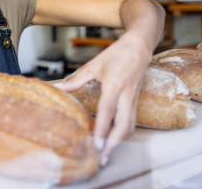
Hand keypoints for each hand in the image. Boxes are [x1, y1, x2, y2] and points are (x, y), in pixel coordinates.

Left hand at [56, 33, 151, 164]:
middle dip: (114, 143)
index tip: (96, 143)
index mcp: (115, 84)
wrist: (139, 47)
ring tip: (107, 152)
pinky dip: (124, 133)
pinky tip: (114, 140)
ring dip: (120, 141)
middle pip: (124, 124)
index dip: (101, 128)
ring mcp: (133, 98)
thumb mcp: (95, 64)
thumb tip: (62, 88)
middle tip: (102, 156)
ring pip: (130, 125)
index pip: (107, 110)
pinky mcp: (136, 101)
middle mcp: (126, 94)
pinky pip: (132, 121)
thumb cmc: (117, 54)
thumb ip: (78, 79)